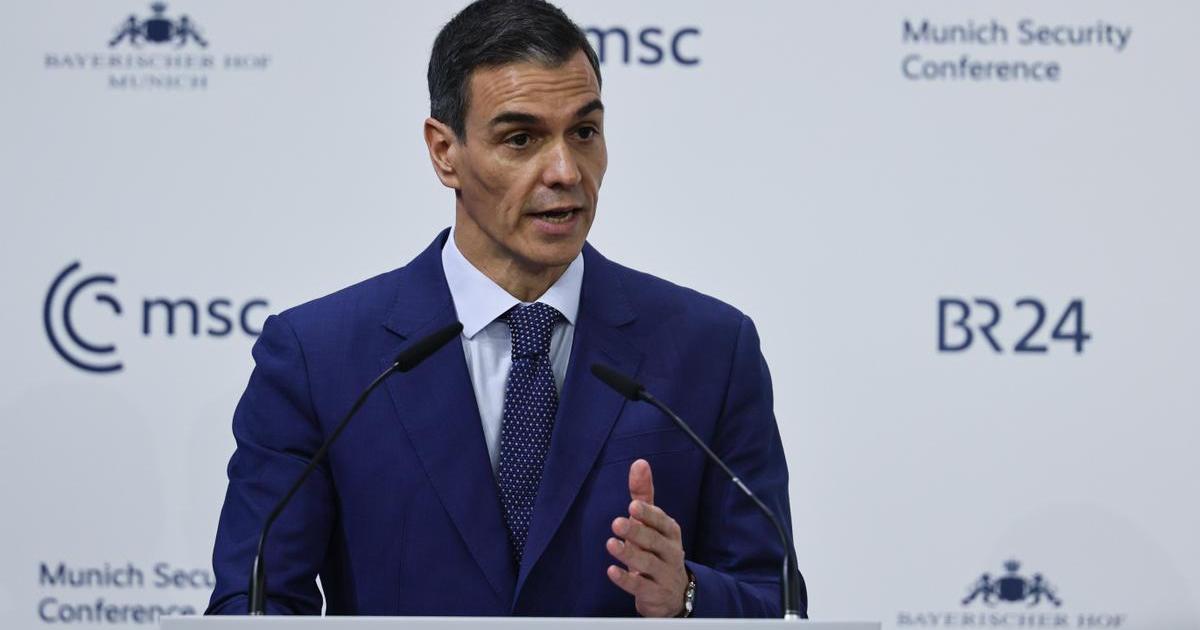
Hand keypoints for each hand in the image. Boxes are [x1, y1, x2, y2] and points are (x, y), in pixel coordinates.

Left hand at [605, 458, 688, 616]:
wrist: (674, 594)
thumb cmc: (658, 551)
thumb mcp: (652, 524)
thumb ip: (644, 495)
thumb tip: (640, 464)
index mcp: (670, 532)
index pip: (661, 521)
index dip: (648, 514)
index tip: (633, 506)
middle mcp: (670, 552)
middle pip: (654, 541)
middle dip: (637, 531)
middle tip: (618, 523)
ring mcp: (664, 574)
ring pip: (648, 563)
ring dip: (629, 553)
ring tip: (611, 544)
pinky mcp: (655, 594)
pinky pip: (641, 587)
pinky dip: (626, 580)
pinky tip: (612, 571)